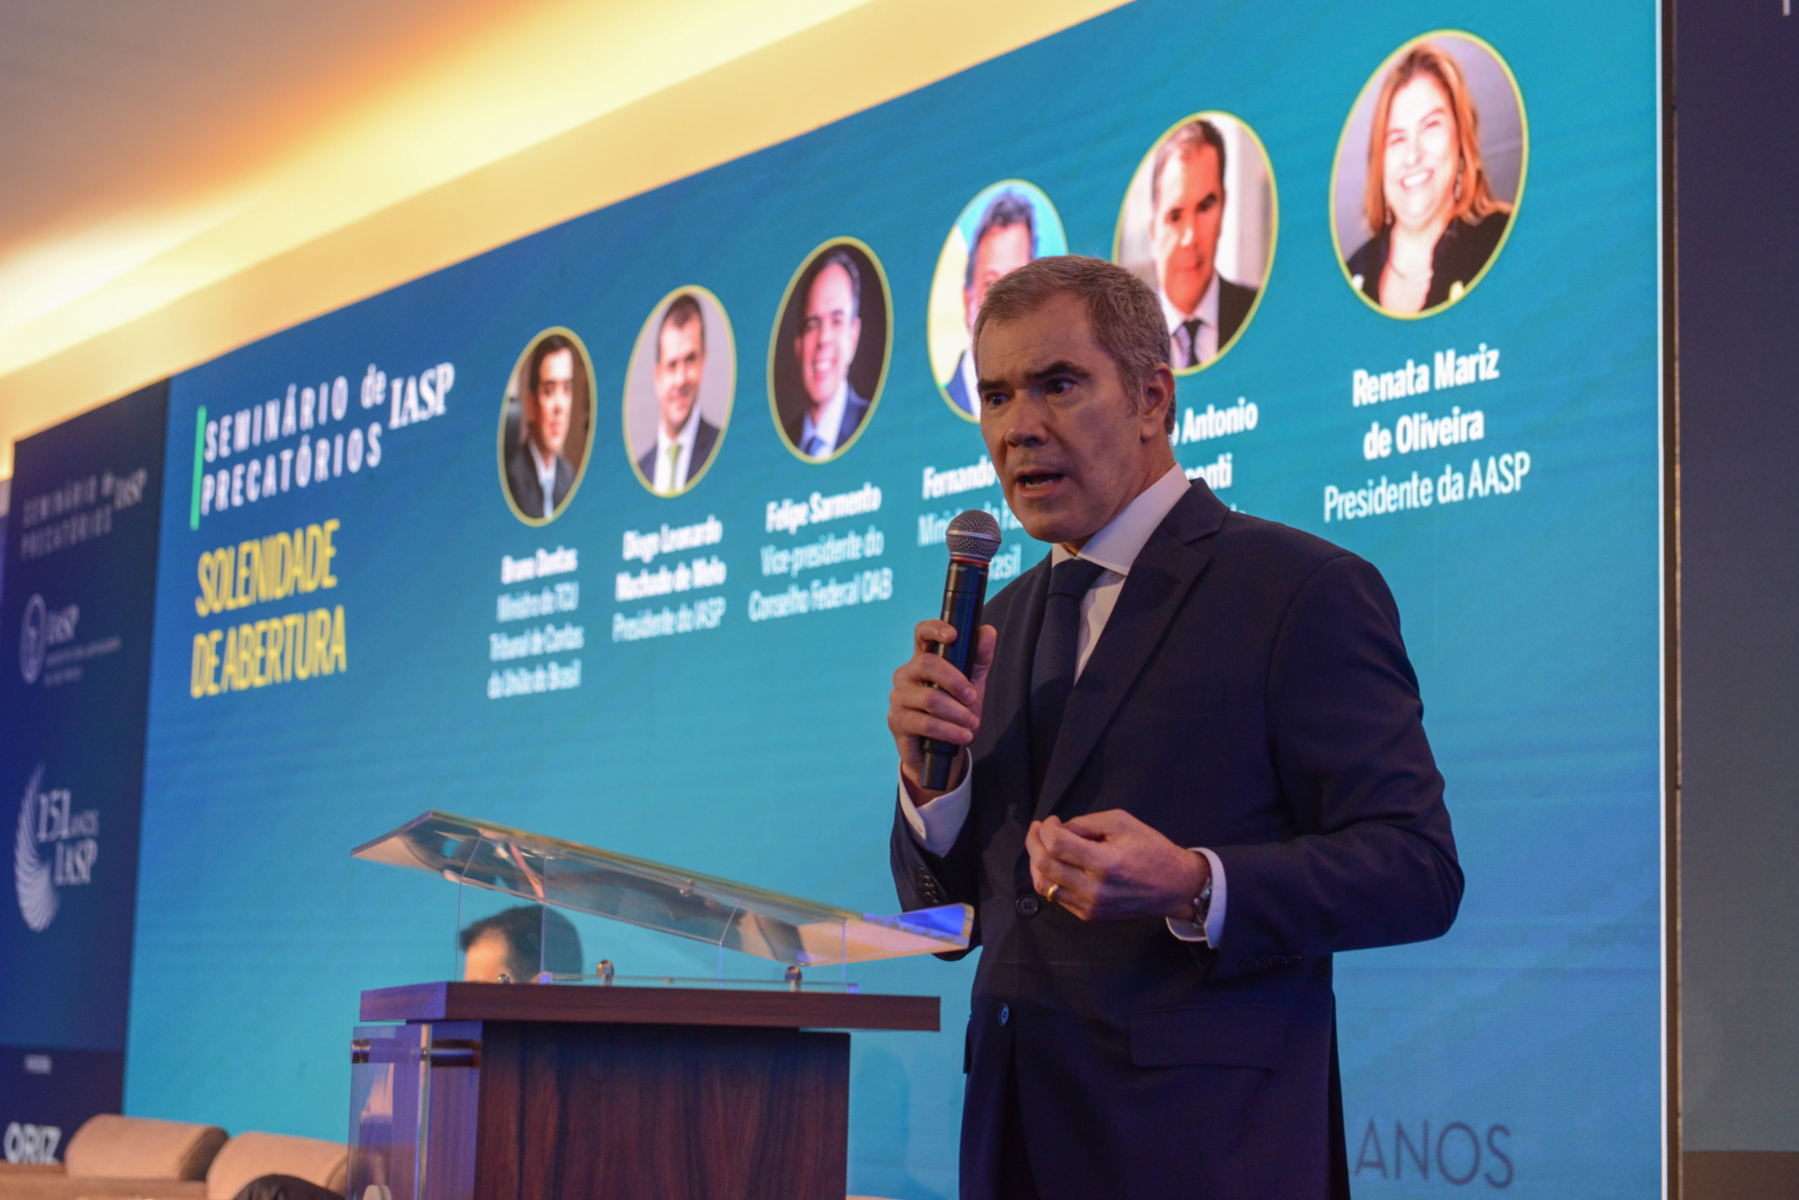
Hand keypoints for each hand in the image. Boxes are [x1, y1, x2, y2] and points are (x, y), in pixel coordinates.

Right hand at [888, 619, 996, 800]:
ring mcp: (898, 697)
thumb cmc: (954, 711)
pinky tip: (963, 736)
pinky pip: (924, 723)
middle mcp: (906, 674)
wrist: (941, 751)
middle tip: (973, 697)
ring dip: (956, 712)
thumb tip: (988, 631)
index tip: (953, 636)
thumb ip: (979, 658)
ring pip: (929, 698)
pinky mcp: (897, 721)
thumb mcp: (972, 684)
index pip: (922, 634)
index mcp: (923, 659)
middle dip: (955, 681)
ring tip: (972, 723)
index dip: (935, 629)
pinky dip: (949, 730)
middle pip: (927, 664)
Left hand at [1025, 810, 1208, 922]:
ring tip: (1043, 847)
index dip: (1046, 828)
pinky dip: (1050, 878)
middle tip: (1038, 830)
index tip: (1051, 820)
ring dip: (1037, 862)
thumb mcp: (1123, 823)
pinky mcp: (1090, 916)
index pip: (1056, 845)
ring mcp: (1090, 906)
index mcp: (1105, 863)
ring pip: (1044, 885)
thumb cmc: (1153, 850)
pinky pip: (1057, 897)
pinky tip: (1057, 865)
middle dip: (1033, 842)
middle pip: (1044, 866)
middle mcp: (1094, 889)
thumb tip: (1059, 829)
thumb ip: (1086, 823)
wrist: (1176, 888)